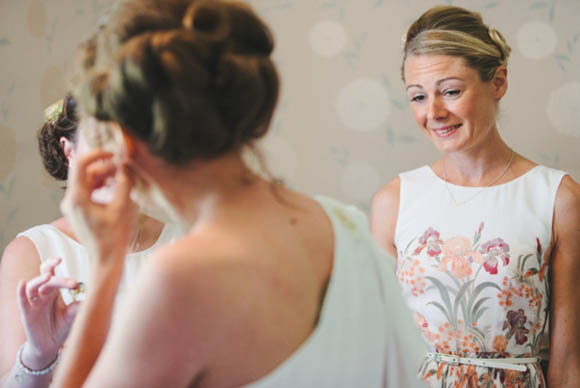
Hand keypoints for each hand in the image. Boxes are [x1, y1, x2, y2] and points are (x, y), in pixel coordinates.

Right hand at [16, 257, 79, 368]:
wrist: (49, 346)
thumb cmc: (61, 328)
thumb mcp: (73, 316)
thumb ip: (79, 305)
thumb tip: (91, 295)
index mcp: (54, 292)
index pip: (53, 274)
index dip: (56, 266)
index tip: (64, 262)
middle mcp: (43, 294)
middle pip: (46, 278)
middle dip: (59, 278)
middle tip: (73, 283)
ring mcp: (34, 303)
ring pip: (33, 286)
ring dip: (40, 280)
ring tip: (48, 276)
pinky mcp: (27, 313)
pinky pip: (22, 300)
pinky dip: (20, 291)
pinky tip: (22, 283)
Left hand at [60, 149, 136, 263]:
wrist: (106, 259)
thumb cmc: (114, 236)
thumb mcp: (122, 207)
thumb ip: (124, 183)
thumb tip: (126, 164)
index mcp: (77, 198)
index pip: (81, 164)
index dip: (96, 154)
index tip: (113, 153)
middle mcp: (70, 200)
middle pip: (85, 172)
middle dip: (105, 166)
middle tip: (124, 167)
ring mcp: (73, 205)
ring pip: (88, 181)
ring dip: (104, 176)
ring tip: (122, 176)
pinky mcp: (79, 210)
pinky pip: (89, 190)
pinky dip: (101, 185)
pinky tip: (116, 186)